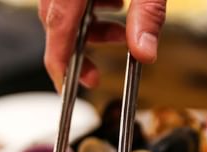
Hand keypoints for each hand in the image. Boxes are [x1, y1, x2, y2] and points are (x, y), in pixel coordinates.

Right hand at [39, 0, 166, 90]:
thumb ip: (148, 14)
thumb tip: (144, 52)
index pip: (58, 26)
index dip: (59, 62)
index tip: (64, 88)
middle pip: (58, 22)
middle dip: (78, 50)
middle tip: (94, 75)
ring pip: (64, 9)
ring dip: (90, 28)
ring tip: (121, 35)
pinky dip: (90, 8)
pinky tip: (116, 5)